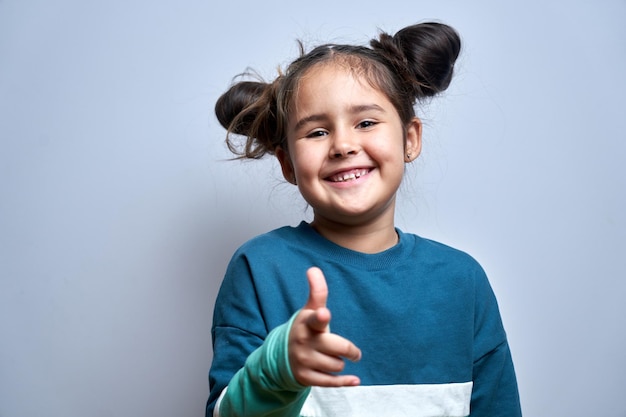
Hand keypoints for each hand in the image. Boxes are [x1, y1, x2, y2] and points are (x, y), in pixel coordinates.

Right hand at [288, 267, 361, 386]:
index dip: (321, 316)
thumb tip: (313, 269)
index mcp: (307, 323)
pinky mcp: (306, 378)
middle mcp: (305, 342)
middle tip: (353, 352)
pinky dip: (345, 381)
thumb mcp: (309, 311)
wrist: (280, 356)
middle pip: (339, 348)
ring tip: (331, 358)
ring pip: (337, 365)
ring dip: (339, 363)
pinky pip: (332, 382)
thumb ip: (317, 292)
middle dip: (350, 350)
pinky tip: (354, 380)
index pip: (316, 319)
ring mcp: (304, 361)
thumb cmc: (305, 329)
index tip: (324, 314)